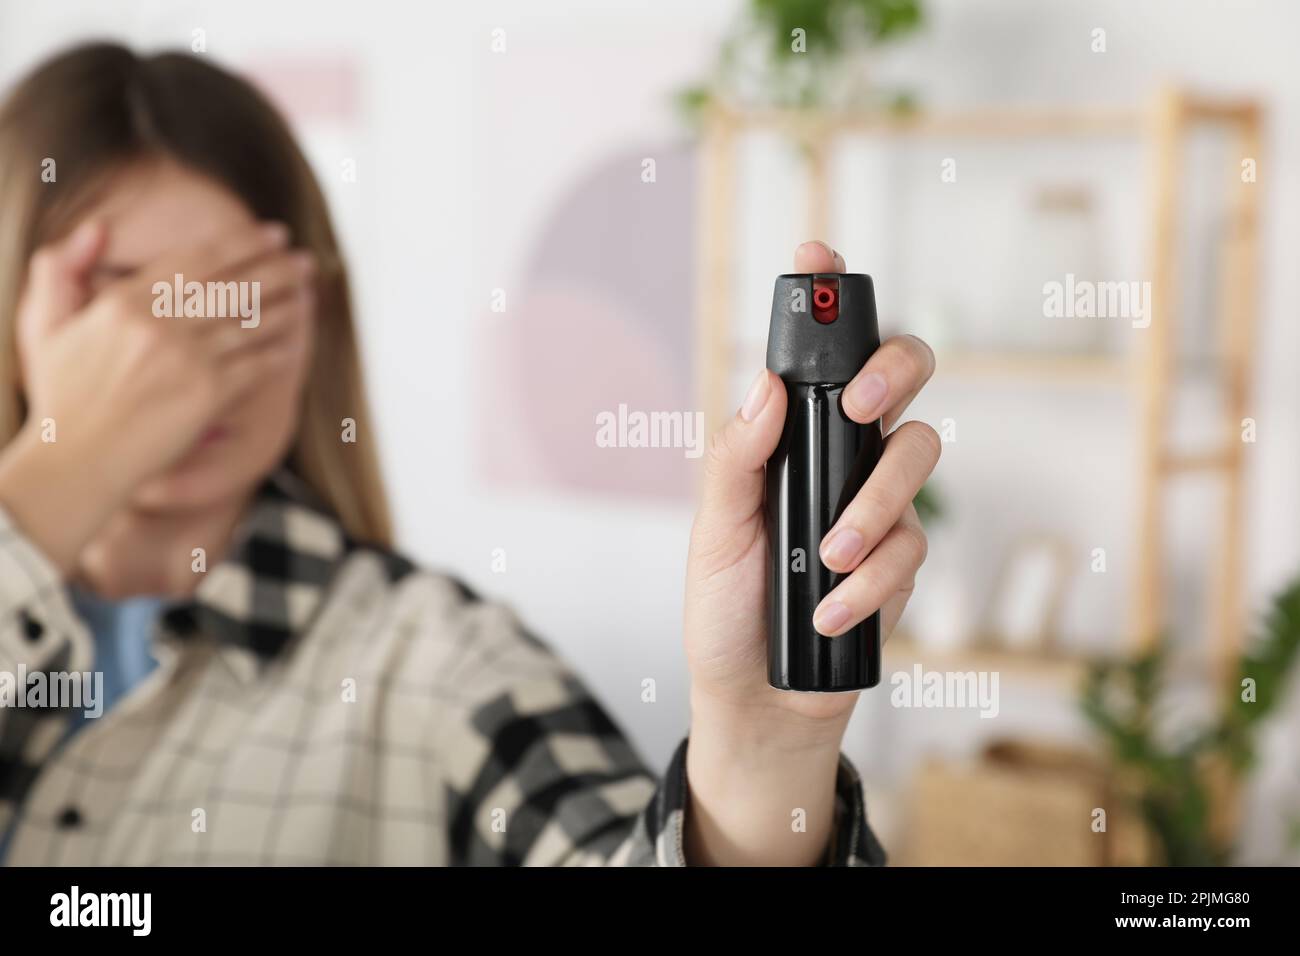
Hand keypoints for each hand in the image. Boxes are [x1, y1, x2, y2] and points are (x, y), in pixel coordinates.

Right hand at [0, 219, 314, 570]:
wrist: (77, 461)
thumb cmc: (62, 397)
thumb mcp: (45, 324)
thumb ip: (62, 269)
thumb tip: (96, 226)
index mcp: (124, 302)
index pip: (197, 258)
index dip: (242, 242)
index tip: (270, 234)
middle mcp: (159, 324)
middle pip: (233, 284)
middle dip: (275, 267)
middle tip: (303, 258)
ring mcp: (187, 359)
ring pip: (250, 321)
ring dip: (286, 304)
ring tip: (308, 291)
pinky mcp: (209, 394)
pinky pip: (256, 364)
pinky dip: (278, 351)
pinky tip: (295, 342)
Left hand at [681, 241, 938, 863]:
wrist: (756, 698)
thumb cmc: (725, 609)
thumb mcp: (713, 533)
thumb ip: (736, 459)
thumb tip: (766, 386)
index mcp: (788, 439)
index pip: (816, 356)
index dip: (826, 294)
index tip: (817, 248)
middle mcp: (840, 457)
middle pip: (903, 376)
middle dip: (894, 371)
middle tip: (862, 405)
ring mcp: (877, 505)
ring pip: (921, 456)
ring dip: (875, 505)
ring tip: (828, 558)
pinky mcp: (901, 559)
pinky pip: (911, 546)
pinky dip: (870, 582)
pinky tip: (830, 612)